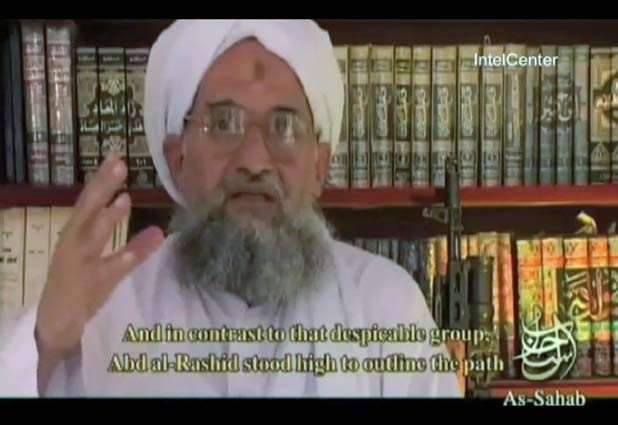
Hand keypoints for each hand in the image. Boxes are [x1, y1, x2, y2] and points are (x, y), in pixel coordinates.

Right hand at [35, 153, 164, 369]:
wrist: (56, 323)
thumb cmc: (81, 287)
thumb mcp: (111, 265)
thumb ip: (136, 248)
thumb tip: (159, 231)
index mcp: (78, 234)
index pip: (91, 201)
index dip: (103, 179)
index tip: (117, 155)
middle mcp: (74, 244)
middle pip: (87, 209)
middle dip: (102, 186)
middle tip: (119, 162)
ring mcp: (77, 265)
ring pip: (91, 236)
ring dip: (107, 218)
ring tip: (125, 199)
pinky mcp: (85, 287)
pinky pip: (104, 273)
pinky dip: (118, 261)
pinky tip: (130, 254)